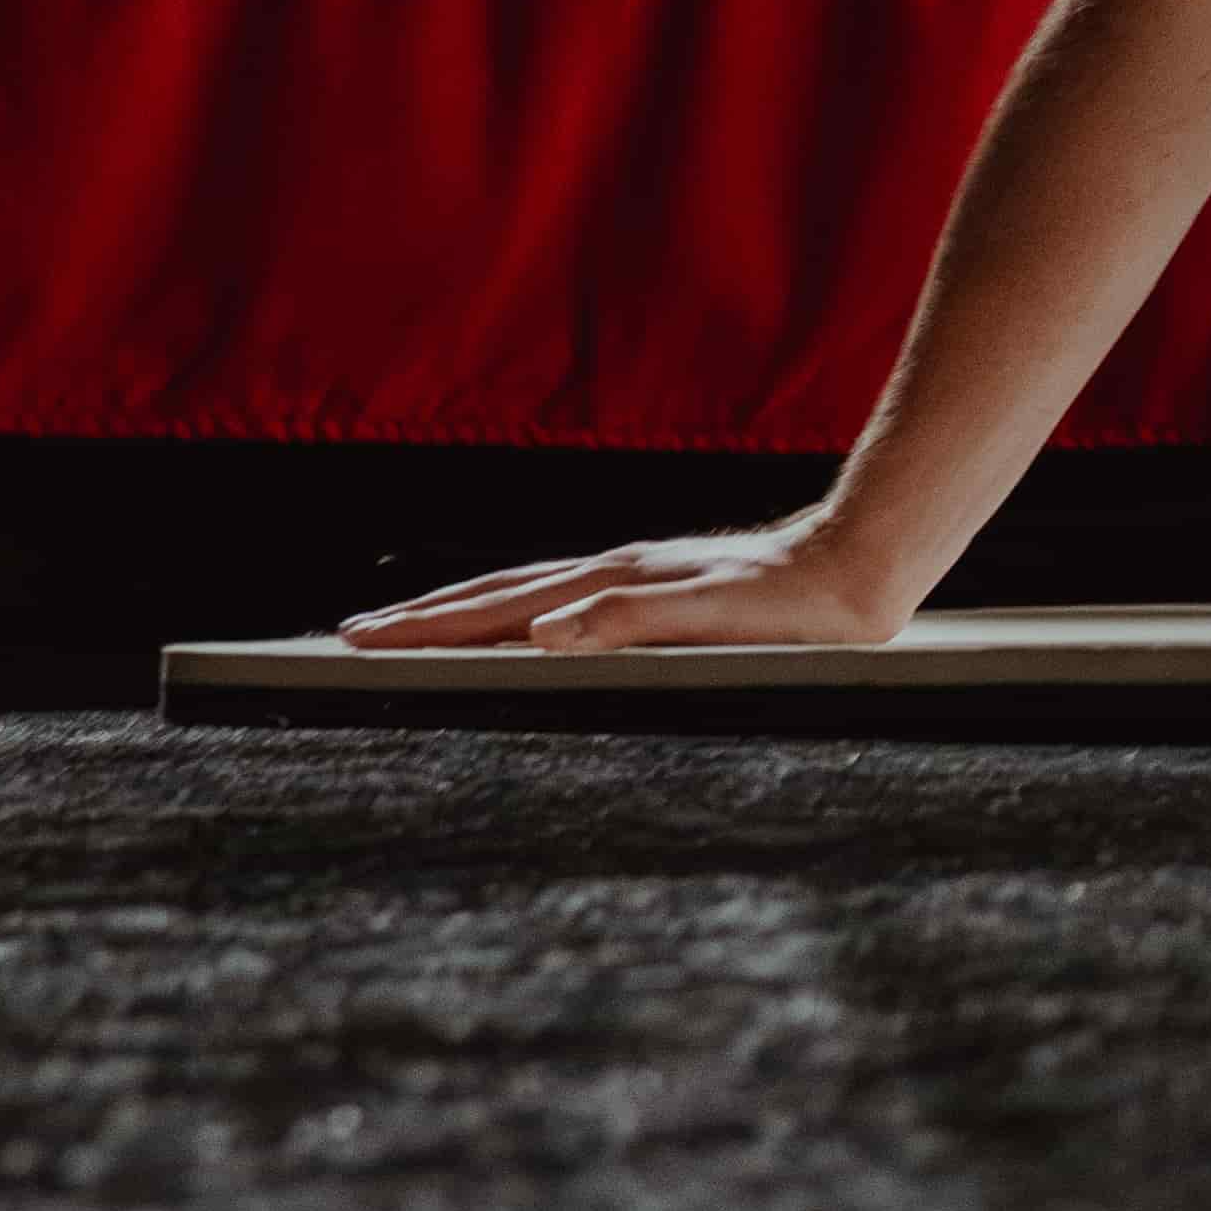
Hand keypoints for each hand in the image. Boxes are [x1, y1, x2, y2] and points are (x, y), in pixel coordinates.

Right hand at [336, 509, 923, 654]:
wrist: (861, 568)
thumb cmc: (796, 608)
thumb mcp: (715, 620)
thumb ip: (630, 620)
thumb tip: (543, 631)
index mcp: (612, 584)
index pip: (497, 610)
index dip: (427, 629)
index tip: (360, 642)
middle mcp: (613, 575)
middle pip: (496, 594)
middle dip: (421, 618)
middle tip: (349, 636)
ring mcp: (634, 578)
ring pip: (526, 594)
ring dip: (463, 612)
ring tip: (412, 626)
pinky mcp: (660, 590)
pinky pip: (565, 604)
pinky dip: (518, 614)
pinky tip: (523, 627)